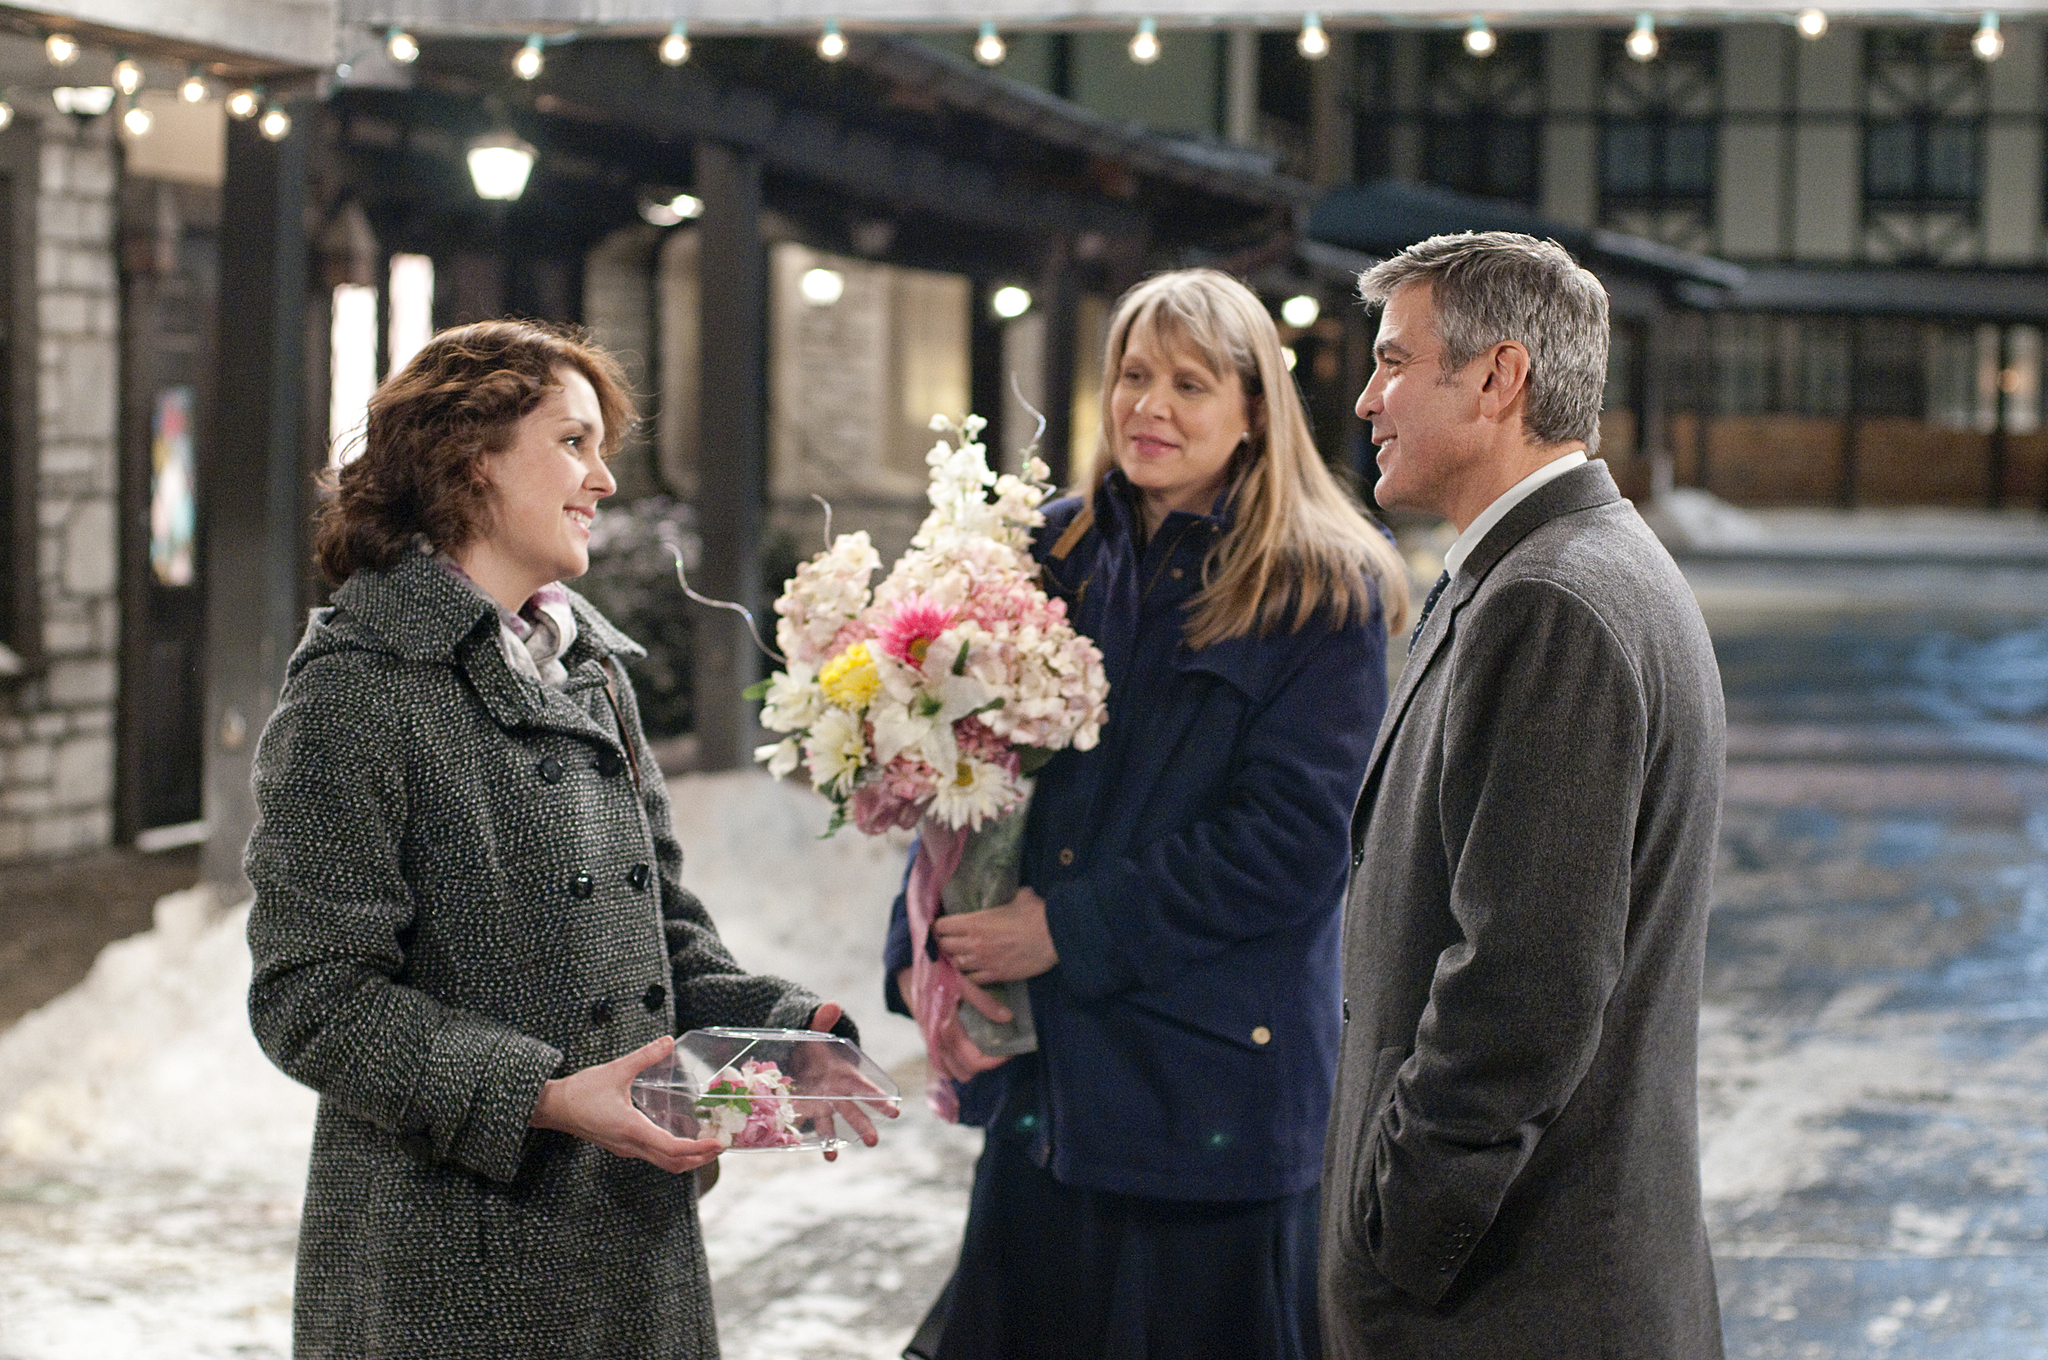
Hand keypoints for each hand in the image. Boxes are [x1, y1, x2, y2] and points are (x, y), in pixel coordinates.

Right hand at [530, 1035, 723, 1173]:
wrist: (552, 1108)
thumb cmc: (580, 1091)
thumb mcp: (616, 1069)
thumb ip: (644, 1055)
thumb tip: (668, 1040)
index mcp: (631, 1129)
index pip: (671, 1148)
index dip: (697, 1149)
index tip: (717, 1144)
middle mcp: (630, 1145)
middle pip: (671, 1162)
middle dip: (699, 1158)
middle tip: (721, 1146)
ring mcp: (626, 1148)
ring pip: (662, 1163)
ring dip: (687, 1158)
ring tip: (707, 1144)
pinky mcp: (622, 1146)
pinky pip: (653, 1156)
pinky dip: (672, 1153)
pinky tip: (682, 1139)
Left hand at [805, 1002, 897, 1159]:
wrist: (798, 1060)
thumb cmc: (815, 1048)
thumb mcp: (818, 1033)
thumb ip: (823, 1021)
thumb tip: (831, 1005)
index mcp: (846, 1076)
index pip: (866, 1089)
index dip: (879, 1099)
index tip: (894, 1110)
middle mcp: (837, 1095)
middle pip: (853, 1112)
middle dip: (864, 1126)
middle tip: (874, 1142)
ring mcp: (822, 1106)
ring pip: (832, 1125)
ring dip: (834, 1140)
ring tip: (832, 1157)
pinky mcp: (805, 1112)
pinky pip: (808, 1127)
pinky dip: (808, 1139)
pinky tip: (814, 1152)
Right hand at [897, 967, 1010, 1080]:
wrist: (910, 969)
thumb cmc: (937, 974)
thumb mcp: (963, 983)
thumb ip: (984, 1002)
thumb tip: (1008, 1018)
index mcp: (947, 1029)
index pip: (973, 1060)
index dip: (994, 1061)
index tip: (1009, 1052)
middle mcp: (937, 1042)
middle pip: (964, 1071)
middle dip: (985, 1064)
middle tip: (1000, 1049)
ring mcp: (931, 1042)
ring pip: (952, 1071)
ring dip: (969, 1066)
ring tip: (987, 1050)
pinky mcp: (928, 1039)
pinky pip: (941, 1063)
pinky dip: (954, 1064)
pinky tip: (967, 1050)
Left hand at [932, 887, 1057, 984]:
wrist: (1055, 937)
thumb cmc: (1037, 914)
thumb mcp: (1020, 897)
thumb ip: (1009, 896)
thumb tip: (1015, 893)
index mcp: (975, 922)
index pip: (942, 926)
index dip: (939, 926)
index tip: (942, 925)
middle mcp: (974, 943)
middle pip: (944, 946)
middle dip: (944, 943)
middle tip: (948, 941)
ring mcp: (983, 962)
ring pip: (956, 965)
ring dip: (956, 960)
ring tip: (960, 956)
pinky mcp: (996, 976)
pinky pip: (973, 980)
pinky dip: (970, 976)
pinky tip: (974, 971)